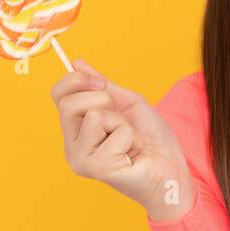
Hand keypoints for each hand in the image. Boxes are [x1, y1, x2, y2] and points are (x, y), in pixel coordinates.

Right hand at [50, 58, 195, 220]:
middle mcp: (72, 146)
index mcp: (75, 130)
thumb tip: (76, 62)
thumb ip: (102, 85)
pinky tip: (133, 153)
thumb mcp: (126, 103)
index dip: (77, 80)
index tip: (100, 82)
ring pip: (93, 115)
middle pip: (68, 103)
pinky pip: (115, 132)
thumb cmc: (151, 139)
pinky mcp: (98, 168)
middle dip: (103, 100)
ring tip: (130, 140)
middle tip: (121, 119)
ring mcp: (82, 159)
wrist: (171, 167)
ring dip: (121, 122)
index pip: (58, 95)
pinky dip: (131, 136)